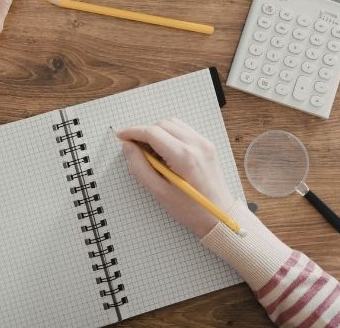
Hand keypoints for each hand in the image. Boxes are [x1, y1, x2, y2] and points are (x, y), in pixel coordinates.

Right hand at [118, 119, 234, 236]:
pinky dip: (170, 134)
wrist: (218, 215)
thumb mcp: (159, 192)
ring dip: (157, 132)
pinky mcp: (207, 145)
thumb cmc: (190, 209)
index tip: (120, 136)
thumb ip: (140, 167)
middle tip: (134, 149)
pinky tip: (165, 151)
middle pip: (163, 125)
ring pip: (174, 124)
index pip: (153, 132)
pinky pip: (184, 130)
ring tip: (150, 152)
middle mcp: (196, 144)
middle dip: (145, 132)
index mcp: (184, 156)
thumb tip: (128, 147)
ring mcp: (204, 143)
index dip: (133, 132)